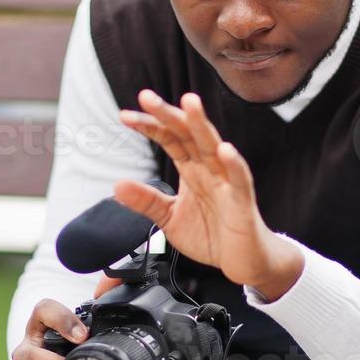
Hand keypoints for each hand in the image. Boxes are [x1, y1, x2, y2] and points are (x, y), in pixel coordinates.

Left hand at [115, 89, 302, 300]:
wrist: (242, 262)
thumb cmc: (212, 235)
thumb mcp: (170, 218)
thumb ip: (146, 201)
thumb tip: (117, 186)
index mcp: (192, 170)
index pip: (169, 140)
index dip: (149, 126)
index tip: (124, 117)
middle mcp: (209, 169)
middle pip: (187, 134)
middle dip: (168, 115)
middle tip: (146, 96)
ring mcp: (226, 182)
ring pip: (213, 147)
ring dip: (201, 125)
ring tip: (189, 102)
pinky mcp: (242, 200)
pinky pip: (239, 179)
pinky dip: (233, 164)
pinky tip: (225, 150)